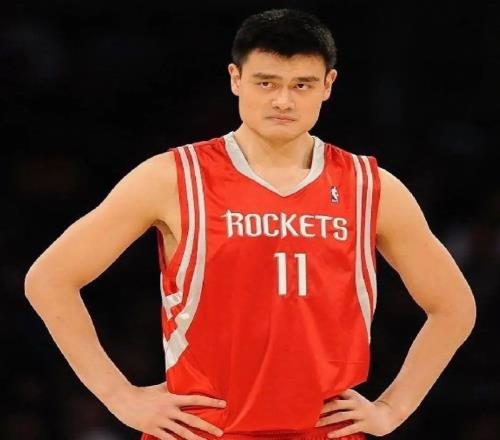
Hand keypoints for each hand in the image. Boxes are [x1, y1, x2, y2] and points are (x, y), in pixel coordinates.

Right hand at [105, 382, 226, 439]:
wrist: (124, 399)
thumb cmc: (143, 392)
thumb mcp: (160, 387)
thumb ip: (171, 386)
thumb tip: (180, 381)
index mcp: (172, 397)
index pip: (196, 399)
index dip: (210, 402)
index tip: (222, 404)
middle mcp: (169, 410)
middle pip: (193, 420)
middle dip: (208, 427)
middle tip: (221, 432)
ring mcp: (162, 421)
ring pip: (183, 433)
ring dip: (196, 439)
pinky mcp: (154, 429)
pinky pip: (168, 439)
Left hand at [315, 389, 398, 437]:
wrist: (384, 417)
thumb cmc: (364, 408)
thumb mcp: (354, 399)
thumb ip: (342, 397)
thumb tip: (322, 398)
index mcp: (352, 394)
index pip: (336, 392)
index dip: (324, 395)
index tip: (312, 398)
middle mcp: (355, 402)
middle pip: (336, 404)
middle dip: (322, 408)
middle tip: (310, 413)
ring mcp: (360, 413)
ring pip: (341, 416)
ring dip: (327, 420)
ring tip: (316, 424)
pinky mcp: (363, 424)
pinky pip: (349, 428)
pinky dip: (338, 431)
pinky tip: (329, 434)